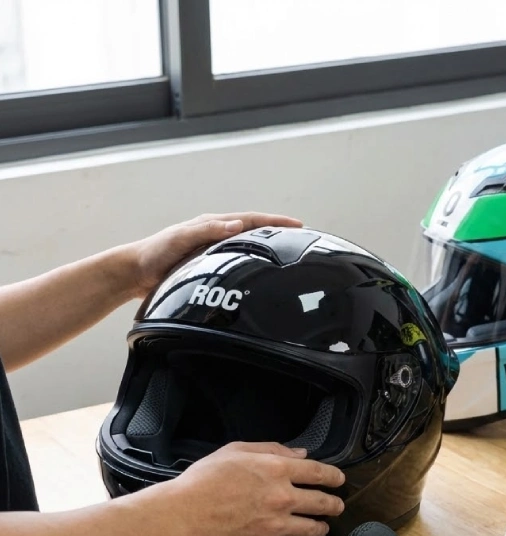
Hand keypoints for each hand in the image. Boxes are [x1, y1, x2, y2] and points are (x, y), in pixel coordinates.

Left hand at [128, 212, 302, 297]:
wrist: (135, 272)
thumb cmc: (154, 254)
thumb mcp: (180, 239)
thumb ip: (206, 231)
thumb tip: (236, 225)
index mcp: (211, 225)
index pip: (251, 220)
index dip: (275, 222)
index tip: (297, 226)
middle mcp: (215, 234)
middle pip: (253, 230)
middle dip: (277, 232)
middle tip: (299, 239)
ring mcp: (212, 249)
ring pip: (246, 246)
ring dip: (266, 248)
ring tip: (286, 255)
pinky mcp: (208, 265)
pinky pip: (236, 261)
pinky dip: (252, 263)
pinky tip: (259, 275)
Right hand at [163, 441, 345, 535]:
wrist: (182, 515)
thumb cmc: (204, 480)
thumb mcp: (237, 451)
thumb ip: (272, 449)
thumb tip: (300, 454)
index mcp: (277, 470)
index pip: (319, 473)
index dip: (334, 477)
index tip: (339, 480)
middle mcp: (283, 498)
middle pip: (323, 504)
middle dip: (334, 505)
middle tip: (337, 506)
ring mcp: (276, 526)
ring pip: (313, 530)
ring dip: (320, 527)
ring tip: (321, 527)